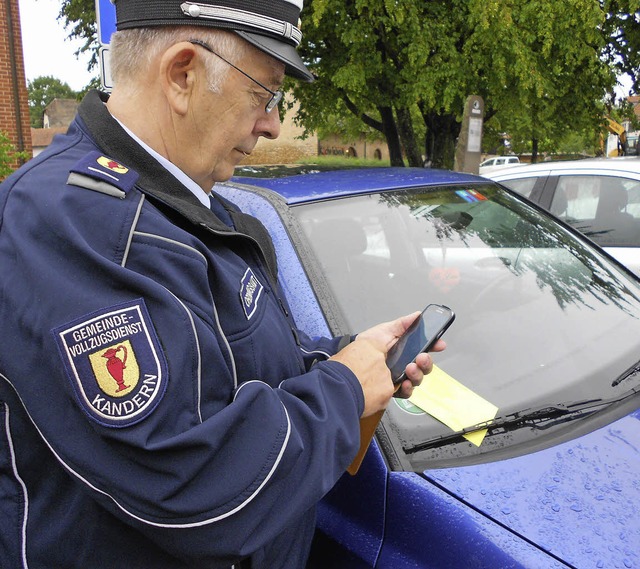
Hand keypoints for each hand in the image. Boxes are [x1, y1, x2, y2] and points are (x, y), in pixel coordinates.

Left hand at [330, 313, 445, 416]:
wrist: (347, 374)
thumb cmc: (360, 351)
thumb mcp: (382, 332)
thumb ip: (401, 324)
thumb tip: (417, 315)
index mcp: (397, 348)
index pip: (419, 346)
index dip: (431, 345)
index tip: (439, 344)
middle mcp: (398, 363)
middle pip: (421, 364)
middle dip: (426, 361)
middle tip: (422, 357)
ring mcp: (395, 378)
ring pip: (416, 378)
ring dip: (418, 373)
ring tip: (410, 368)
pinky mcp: (390, 392)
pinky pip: (406, 392)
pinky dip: (408, 388)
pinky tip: (404, 383)